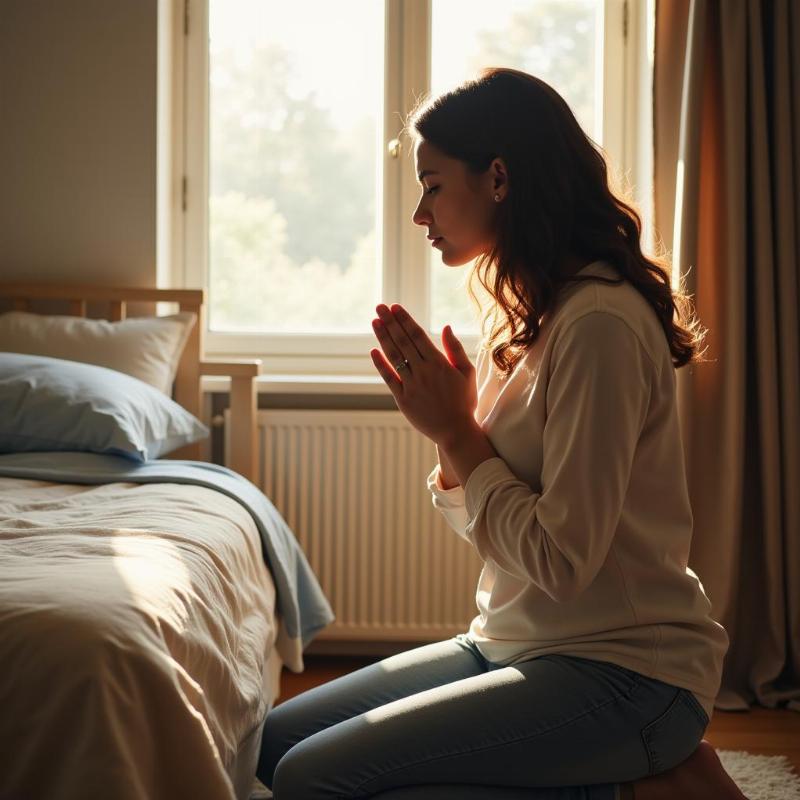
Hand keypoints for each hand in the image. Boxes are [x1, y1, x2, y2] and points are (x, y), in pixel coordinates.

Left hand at [370, 303, 476, 445]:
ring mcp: (411, 385)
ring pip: (394, 357)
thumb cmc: (463, 401)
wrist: (455, 431)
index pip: (418, 335)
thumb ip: (455, 349)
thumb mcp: (467, 372)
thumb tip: (446, 327)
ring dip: (383, 337)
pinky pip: (389, 378)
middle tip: (380, 307)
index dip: (405, 320)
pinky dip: (380, 364)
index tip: (395, 307)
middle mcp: (423, 371)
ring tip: (374, 321)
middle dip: (390, 322)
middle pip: (403, 342)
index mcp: (439, 363)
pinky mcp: (403, 399)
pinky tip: (374, 351)